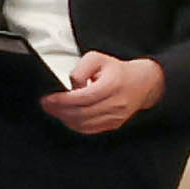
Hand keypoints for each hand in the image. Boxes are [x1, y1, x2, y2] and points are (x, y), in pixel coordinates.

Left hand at [43, 48, 162, 135]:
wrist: (142, 83)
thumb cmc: (117, 70)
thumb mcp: (97, 58)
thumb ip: (80, 70)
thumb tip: (71, 87)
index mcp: (112, 85)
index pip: (83, 98)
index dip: (63, 100)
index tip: (49, 99)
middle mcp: (116, 103)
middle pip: (82, 114)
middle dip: (59, 110)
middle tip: (46, 105)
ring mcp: (116, 117)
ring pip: (84, 124)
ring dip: (65, 119)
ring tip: (54, 110)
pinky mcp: (114, 124)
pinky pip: (90, 129)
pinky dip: (74, 125)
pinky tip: (66, 116)